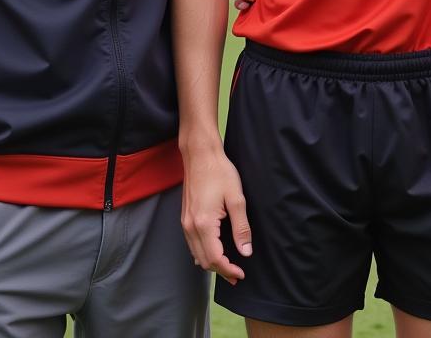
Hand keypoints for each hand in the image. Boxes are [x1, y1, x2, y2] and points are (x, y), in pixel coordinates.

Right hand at [180, 148, 251, 282]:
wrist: (200, 155)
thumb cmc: (219, 172)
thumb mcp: (237, 198)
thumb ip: (241, 228)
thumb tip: (245, 252)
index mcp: (203, 224)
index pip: (215, 259)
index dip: (228, 270)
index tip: (241, 274)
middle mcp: (190, 227)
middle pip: (203, 261)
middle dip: (220, 270)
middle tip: (236, 275)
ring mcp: (185, 223)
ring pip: (196, 254)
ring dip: (211, 263)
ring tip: (228, 266)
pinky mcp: (185, 218)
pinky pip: (192, 244)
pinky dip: (202, 253)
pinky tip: (213, 251)